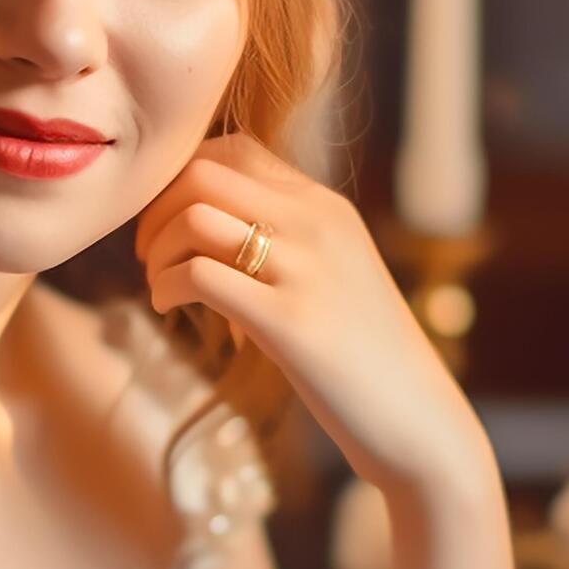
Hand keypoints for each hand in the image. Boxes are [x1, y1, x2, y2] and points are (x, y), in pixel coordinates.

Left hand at [132, 132, 496, 499]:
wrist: (418, 418)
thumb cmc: (366, 356)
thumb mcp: (335, 273)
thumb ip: (288, 239)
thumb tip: (212, 228)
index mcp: (325, 207)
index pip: (234, 149)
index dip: (180, 178)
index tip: (167, 222)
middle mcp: (316, 223)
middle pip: (202, 173)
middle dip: (155, 211)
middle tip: (149, 256)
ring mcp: (305, 269)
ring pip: (194, 217)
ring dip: (157, 252)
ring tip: (160, 287)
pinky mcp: (289, 321)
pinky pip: (200, 276)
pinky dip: (167, 288)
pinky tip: (170, 309)